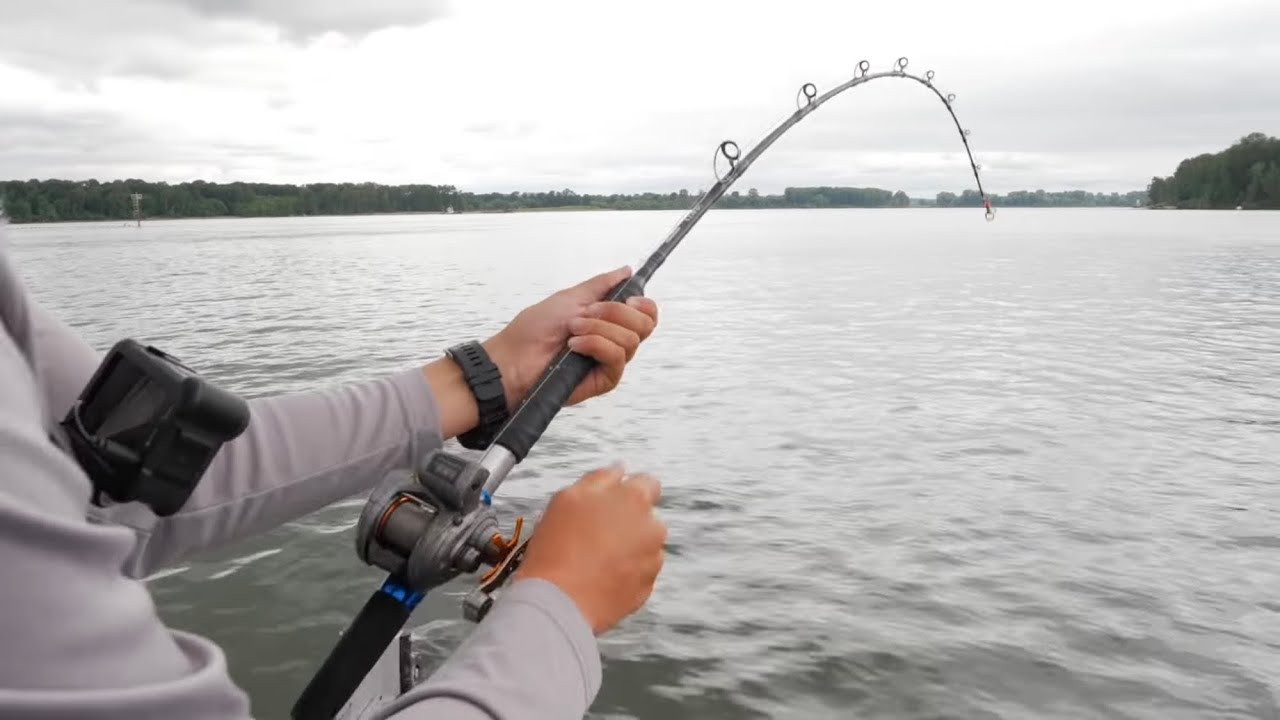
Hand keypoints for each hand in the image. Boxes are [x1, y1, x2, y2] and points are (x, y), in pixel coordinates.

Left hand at [483, 265, 658, 407]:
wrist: (513, 359)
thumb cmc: (533, 331)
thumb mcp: (570, 297)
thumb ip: (601, 284)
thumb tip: (626, 271)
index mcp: (608, 321)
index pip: (646, 314)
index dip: (644, 305)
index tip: (630, 298)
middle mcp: (614, 341)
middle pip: (645, 325)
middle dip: (616, 312)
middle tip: (587, 313)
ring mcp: (610, 361)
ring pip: (630, 340)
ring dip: (598, 328)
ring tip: (572, 330)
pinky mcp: (605, 379)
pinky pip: (617, 357)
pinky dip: (596, 345)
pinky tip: (574, 346)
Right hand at [513, 463, 665, 634]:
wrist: (558, 601)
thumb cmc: (558, 547)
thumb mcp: (568, 498)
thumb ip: (599, 478)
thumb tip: (619, 470)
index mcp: (635, 499)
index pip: (648, 484)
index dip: (629, 492)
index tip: (611, 503)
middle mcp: (652, 527)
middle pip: (644, 517)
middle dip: (626, 522)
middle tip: (593, 534)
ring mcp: (652, 560)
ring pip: (642, 546)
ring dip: (626, 548)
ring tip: (593, 559)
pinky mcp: (647, 588)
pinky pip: (638, 573)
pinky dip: (625, 573)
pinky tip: (599, 577)